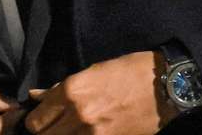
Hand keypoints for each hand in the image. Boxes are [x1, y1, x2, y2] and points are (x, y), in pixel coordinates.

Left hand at [24, 51, 174, 134]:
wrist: (165, 87)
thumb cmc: (130, 71)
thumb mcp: (93, 71)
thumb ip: (60, 88)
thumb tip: (36, 96)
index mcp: (71, 91)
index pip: (36, 119)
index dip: (37, 119)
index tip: (44, 118)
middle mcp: (77, 114)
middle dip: (45, 132)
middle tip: (54, 126)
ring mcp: (93, 134)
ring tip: (69, 129)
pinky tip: (85, 134)